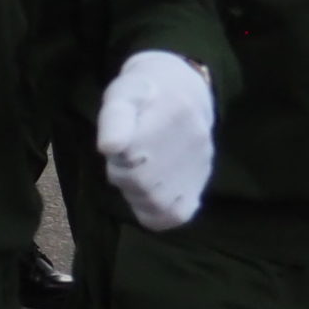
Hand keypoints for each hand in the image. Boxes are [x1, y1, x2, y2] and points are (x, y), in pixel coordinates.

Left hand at [96, 50, 214, 230]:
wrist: (185, 94)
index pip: (130, 152)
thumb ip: (115, 117)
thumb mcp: (124, 93)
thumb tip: (109, 147)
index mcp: (172, 111)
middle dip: (121, 171)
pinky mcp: (199, 187)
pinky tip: (148, 191)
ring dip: (135, 191)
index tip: (118, 140)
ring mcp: (200, 167)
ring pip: (154, 202)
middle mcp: (193, 140)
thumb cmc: (145, 95)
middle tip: (125, 156)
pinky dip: (153, 210)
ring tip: (138, 169)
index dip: (115, 149)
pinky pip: (172, 216)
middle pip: (139, 180)